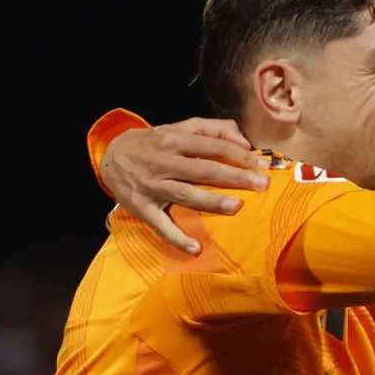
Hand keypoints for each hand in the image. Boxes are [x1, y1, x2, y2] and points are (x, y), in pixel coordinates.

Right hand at [101, 117, 270, 254]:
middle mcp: (163, 162)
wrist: (111, 155)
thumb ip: (214, 129)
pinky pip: (161, 225)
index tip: (263, 164)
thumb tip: (244, 141)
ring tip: (236, 207)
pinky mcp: (142, 207)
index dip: (239, 155)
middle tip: (262, 185)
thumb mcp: (181, 127)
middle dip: (235, 177)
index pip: (213, 147)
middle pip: (204, 170)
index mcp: (175, 140)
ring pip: (186, 194)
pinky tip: (196, 248)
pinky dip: (177, 238)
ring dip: (211, 202)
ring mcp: (152, 186)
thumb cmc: (156, 142)